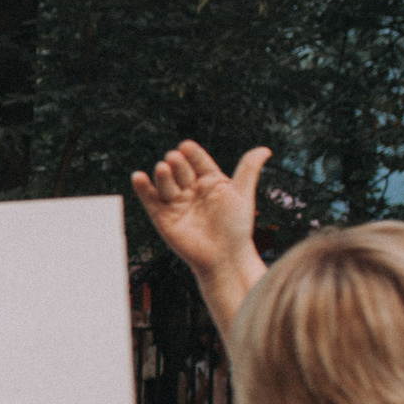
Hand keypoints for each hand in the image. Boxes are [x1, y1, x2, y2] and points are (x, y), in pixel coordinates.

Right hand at [130, 141, 270, 325]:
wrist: (224, 256)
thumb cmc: (237, 226)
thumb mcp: (243, 194)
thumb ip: (248, 169)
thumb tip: (265, 149)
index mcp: (210, 181)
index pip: (198, 161)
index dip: (192, 154)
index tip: (186, 147)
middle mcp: (191, 190)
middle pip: (180, 170)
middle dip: (177, 164)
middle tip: (175, 159)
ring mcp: (176, 203)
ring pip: (166, 183)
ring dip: (163, 174)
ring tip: (163, 168)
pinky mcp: (162, 217)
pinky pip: (150, 200)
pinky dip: (142, 188)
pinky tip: (138, 176)